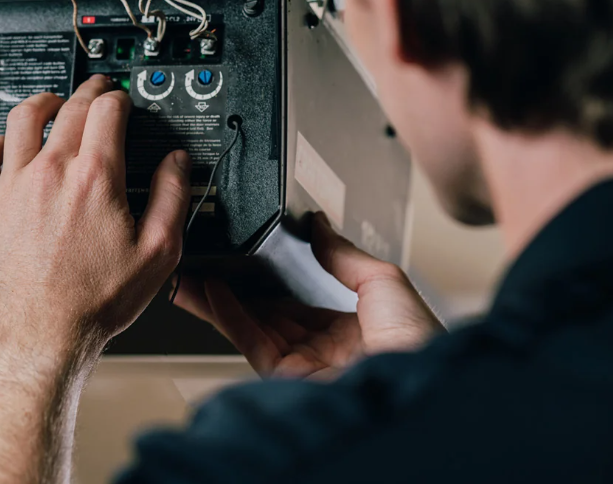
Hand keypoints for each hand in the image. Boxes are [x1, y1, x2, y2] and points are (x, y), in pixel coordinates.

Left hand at [0, 76, 192, 366]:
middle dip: (89, 90)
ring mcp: (13, 187)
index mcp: (96, 178)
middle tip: (98, 90)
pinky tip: (9, 143)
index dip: (120, 97)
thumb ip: (172, 197)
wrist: (41, 337)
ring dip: (43, 102)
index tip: (123, 101)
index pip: (107, 110)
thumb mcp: (158, 253)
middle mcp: (51, 173)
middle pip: (69, 107)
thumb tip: (176, 163)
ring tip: (54, 102)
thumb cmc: (94, 303)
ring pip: (22, 119)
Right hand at [174, 213, 440, 378]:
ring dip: (220, 298)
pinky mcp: (286, 379)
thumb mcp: (386, 280)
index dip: (274, 275)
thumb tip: (319, 225)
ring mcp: (304, 365)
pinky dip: (227, 316)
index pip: (303, 298)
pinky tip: (209, 290)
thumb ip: (345, 254)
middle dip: (238, 286)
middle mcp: (326, 349)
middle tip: (212, 258)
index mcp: (354, 328)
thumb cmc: (417, 342)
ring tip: (195, 269)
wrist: (416, 387)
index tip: (252, 251)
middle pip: (270, 312)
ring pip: (253, 326)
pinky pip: (251, 341)